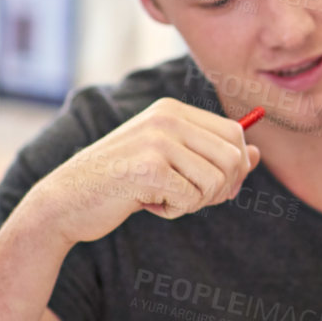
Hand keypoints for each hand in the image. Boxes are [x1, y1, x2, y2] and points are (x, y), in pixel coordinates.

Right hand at [26, 99, 260, 247]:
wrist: (64, 201)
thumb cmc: (119, 183)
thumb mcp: (168, 162)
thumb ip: (209, 155)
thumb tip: (257, 155)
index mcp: (172, 109)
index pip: (234, 133)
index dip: (236, 167)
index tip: (216, 186)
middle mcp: (167, 118)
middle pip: (233, 157)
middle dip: (223, 188)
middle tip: (192, 199)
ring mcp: (157, 141)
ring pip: (216, 181)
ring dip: (196, 201)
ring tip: (165, 199)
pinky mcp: (148, 169)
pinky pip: (191, 199)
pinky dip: (175, 211)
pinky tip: (148, 205)